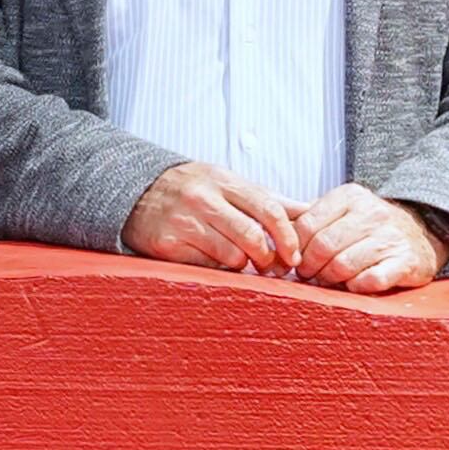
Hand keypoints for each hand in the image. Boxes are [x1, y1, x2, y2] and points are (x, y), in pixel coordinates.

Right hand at [123, 160, 300, 272]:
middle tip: (272, 268)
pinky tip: (213, 261)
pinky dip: (216, 268)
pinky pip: (206, 266)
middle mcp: (204, 198)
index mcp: (225, 181)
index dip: (287, 236)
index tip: (294, 255)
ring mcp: (184, 220)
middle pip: (252, 237)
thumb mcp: (229, 185)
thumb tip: (311, 210)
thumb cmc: (194, 190)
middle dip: (267, 258)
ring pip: (231, 256)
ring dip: (242, 265)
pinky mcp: (168, 243)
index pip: (268, 208)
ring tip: (239, 262)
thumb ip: (269, 199)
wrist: (137, 193)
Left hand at [288, 183, 446, 293]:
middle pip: (323, 247)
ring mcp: (390, 237)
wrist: (422, 233)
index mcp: (350, 197)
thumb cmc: (369, 227)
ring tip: (331, 281)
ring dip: (331, 279)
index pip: (307, 225)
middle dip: (310, 267)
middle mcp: (371, 213)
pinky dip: (357, 287)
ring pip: (343, 265)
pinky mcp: (406, 262)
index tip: (294, 261)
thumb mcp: (341, 211)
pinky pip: (371, 280)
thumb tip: (271, 226)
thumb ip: (308, 217)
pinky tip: (356, 285)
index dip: (295, 249)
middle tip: (310, 276)